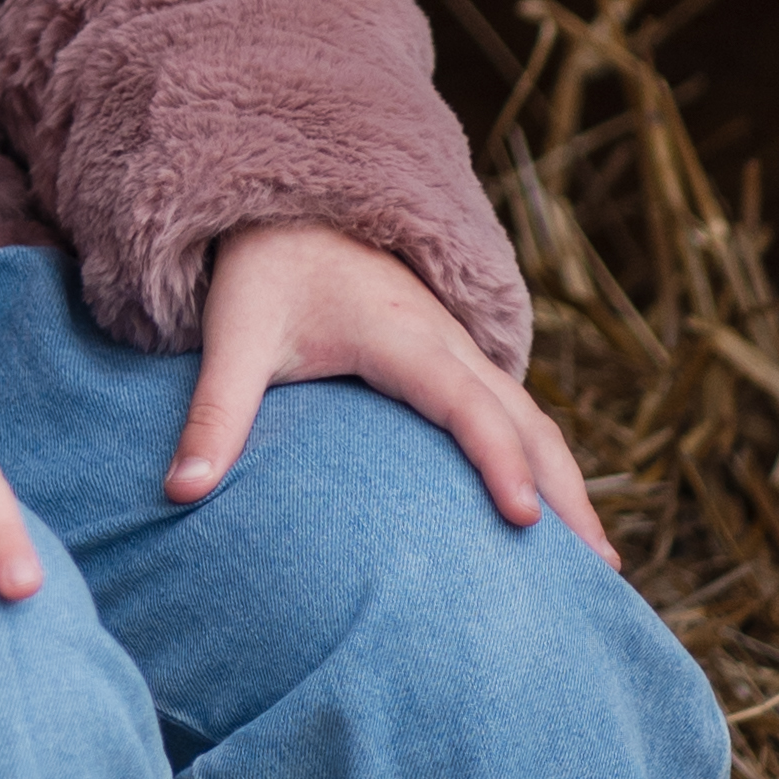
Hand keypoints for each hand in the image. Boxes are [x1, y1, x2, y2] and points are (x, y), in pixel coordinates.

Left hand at [170, 221, 615, 560]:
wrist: (289, 207)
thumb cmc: (263, 273)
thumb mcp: (233, 336)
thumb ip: (214, 413)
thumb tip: (178, 493)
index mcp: (401, 336)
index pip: (465, 403)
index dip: (498, 459)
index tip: (525, 520)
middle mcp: (447, 341)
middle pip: (525, 419)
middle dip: (566, 491)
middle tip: (600, 571)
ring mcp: (460, 348)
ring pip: (532, 417)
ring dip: (568, 482)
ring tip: (600, 563)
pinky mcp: (456, 358)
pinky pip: (516, 411)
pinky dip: (545, 461)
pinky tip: (556, 516)